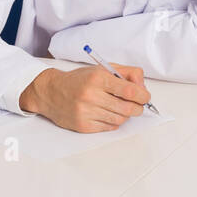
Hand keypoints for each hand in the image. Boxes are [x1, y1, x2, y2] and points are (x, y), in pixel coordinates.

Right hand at [20, 64, 149, 133]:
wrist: (50, 92)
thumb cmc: (79, 80)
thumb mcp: (102, 69)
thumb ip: (126, 73)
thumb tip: (143, 87)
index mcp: (97, 78)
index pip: (130, 91)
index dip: (143, 96)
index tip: (145, 97)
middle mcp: (91, 96)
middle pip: (128, 109)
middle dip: (138, 108)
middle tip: (137, 105)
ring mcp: (86, 112)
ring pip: (120, 120)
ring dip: (125, 115)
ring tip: (119, 107)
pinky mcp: (83, 126)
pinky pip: (109, 127)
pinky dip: (113, 122)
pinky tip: (108, 113)